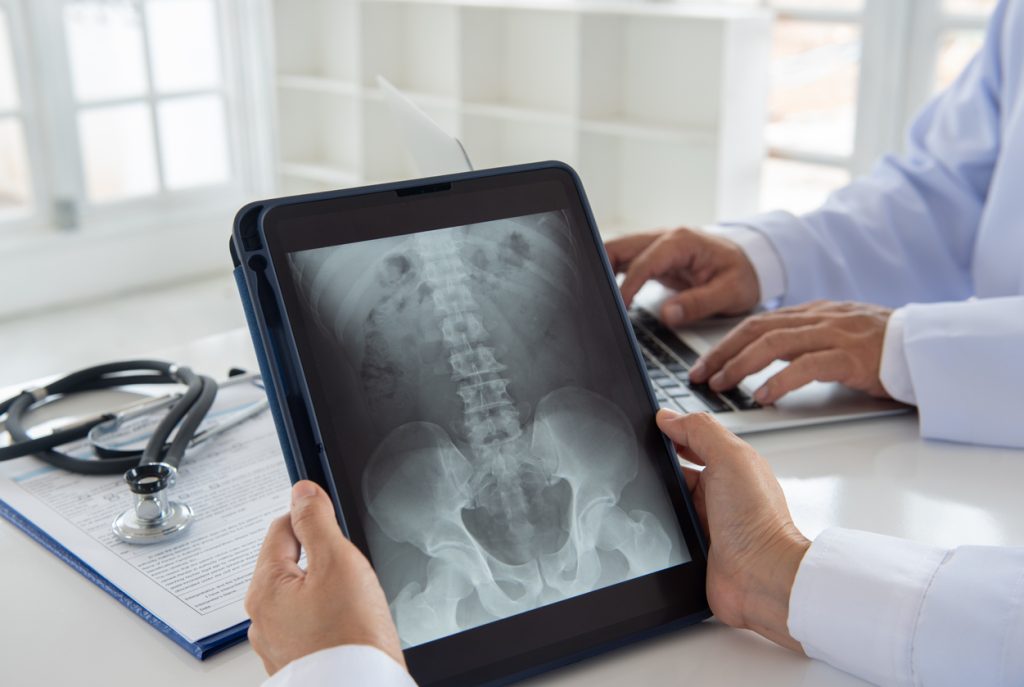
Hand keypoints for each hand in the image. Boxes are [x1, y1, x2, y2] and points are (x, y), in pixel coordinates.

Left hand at [245, 481, 404, 675]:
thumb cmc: (351, 635)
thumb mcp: (338, 561)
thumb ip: (317, 520)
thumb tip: (301, 491)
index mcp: (265, 588)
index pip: (281, 529)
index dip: (312, 520)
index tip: (335, 525)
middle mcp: (261, 618)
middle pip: (289, 563)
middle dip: (320, 559)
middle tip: (350, 572)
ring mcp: (277, 644)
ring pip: (300, 596)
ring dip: (323, 591)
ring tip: (351, 603)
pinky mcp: (295, 661)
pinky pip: (307, 625)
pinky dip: (325, 619)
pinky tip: (346, 625)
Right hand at [604, 227, 760, 324]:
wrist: (753, 263)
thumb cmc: (743, 274)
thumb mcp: (730, 292)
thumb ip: (698, 303)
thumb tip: (668, 315)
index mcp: (681, 242)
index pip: (642, 263)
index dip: (626, 286)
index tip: (618, 308)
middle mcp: (664, 239)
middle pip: (618, 247)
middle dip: (601, 269)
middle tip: (593, 298)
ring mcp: (656, 246)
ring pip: (617, 252)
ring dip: (604, 271)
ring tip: (597, 298)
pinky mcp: (653, 258)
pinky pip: (625, 263)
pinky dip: (612, 275)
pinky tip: (608, 295)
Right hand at [657, 410, 808, 651]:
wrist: (762, 579)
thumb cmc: (759, 521)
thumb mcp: (731, 458)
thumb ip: (700, 431)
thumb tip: (668, 417)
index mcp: (730, 466)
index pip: (692, 441)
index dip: (670, 434)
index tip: (648, 429)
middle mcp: (718, 493)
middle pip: (675, 472)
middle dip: (658, 470)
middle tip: (644, 468)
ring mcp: (706, 521)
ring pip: (668, 502)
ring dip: (658, 503)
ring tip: (651, 502)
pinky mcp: (695, 547)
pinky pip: (667, 530)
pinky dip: (659, 528)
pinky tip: (652, 526)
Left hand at [689, 300, 893, 403]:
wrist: (928, 348)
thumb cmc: (882, 349)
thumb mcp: (836, 337)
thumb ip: (805, 341)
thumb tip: (768, 358)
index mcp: (812, 313)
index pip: (756, 323)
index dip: (724, 344)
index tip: (702, 365)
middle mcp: (818, 318)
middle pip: (756, 330)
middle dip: (722, 354)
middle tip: (699, 377)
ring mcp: (834, 334)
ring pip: (774, 344)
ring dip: (740, 366)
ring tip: (721, 386)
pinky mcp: (851, 356)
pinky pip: (807, 365)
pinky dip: (779, 380)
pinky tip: (761, 395)